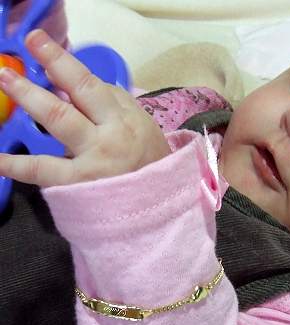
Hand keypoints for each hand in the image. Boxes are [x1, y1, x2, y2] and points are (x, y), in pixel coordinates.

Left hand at [0, 29, 169, 186]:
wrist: (159, 202)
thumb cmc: (150, 160)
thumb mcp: (143, 125)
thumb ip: (114, 102)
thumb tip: (78, 86)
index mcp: (122, 121)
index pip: (88, 86)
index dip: (60, 62)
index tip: (37, 41)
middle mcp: (105, 140)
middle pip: (65, 109)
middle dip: (33, 87)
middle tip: (6, 70)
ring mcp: (90, 164)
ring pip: (56, 130)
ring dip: (27, 104)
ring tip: (4, 86)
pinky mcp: (78, 187)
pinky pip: (45, 174)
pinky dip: (19, 166)